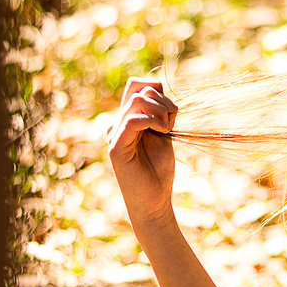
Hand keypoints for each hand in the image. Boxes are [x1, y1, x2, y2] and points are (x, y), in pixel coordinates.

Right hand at [108, 78, 178, 226]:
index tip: (171, 111)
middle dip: (163, 101)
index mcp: (128, 119)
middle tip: (171, 123)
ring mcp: (114, 134)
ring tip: (167, 129)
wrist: (153, 201)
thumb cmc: (159, 170)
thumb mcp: (162, 134)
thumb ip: (158, 112)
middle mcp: (117, 124)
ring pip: (137, 101)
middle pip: (139, 90)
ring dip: (161, 110)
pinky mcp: (116, 147)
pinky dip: (152, 120)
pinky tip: (163, 132)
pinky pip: (132, 120)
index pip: (137, 85)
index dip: (157, 88)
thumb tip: (158, 87)